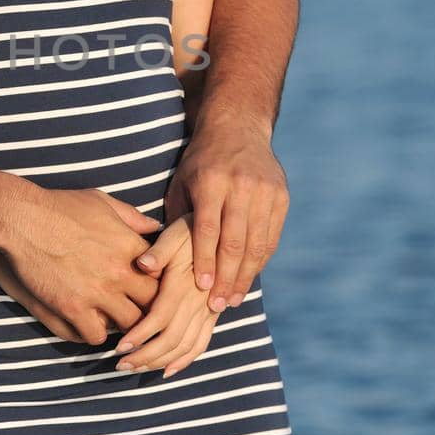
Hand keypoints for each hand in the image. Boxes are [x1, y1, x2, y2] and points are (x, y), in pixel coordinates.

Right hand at [0, 186, 162, 345]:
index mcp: (131, 246)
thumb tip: (156, 226)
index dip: (161, 285)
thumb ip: (133, 217)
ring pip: (131, 326)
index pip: (165, 276)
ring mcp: (96, 293)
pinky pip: (96, 336)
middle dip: (150, 310)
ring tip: (118, 322)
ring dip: (126, 326)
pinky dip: (95, 334)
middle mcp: (119, 272)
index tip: (153, 287)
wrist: (21, 218)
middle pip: (154, 305)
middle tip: (142, 311)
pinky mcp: (71, 308)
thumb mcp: (102, 202)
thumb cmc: (60, 206)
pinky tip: (90, 325)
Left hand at [114, 213, 219, 376]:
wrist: (223, 234)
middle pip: (171, 339)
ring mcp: (208, 312)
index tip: (119, 347)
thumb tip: (143, 264)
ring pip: (185, 347)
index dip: (140, 335)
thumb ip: (159, 250)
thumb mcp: (175, 234)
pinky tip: (166, 370)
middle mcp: (199, 302)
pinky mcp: (213, 316)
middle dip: (144, 356)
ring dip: (158, 362)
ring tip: (134, 369)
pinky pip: (201, 344)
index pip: (160, 318)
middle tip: (120, 365)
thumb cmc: (191, 231)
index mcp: (184, 284)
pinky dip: (184, 361)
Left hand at [158, 112, 287, 316]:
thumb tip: (153, 263)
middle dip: (226, 277)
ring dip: (245, 276)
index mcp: (211, 181)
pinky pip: (272, 236)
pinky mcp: (281, 196)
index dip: (206, 261)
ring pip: (257, 243)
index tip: (201, 288)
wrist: (238, 128)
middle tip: (218, 306)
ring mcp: (265, 191)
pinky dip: (260, 260)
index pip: (208, 229)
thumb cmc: (199, 163)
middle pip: (236, 241)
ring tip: (233, 299)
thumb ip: (175, 220)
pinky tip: (248, 278)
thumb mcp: (180, 184)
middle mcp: (241, 186)